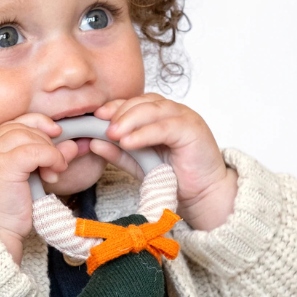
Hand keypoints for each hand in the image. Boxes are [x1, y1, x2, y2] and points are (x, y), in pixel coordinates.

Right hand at [0, 114, 79, 263]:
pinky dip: (51, 157)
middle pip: (22, 127)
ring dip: (50, 151)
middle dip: (46, 141)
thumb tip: (74, 144)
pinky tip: (54, 172)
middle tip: (56, 164)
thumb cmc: (8, 212)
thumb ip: (46, 158)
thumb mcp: (29, 179)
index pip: (13, 124)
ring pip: (28, 136)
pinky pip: (34, 150)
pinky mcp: (2, 165)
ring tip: (55, 171)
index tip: (56, 133)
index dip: (38, 124)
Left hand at [92, 95, 237, 230]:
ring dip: (130, 120)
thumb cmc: (176, 177)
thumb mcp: (140, 164)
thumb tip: (92, 143)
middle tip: (102, 127)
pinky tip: (129, 142)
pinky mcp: (192, 129)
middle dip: (119, 113)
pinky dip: (145, 133)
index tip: (96, 116)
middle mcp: (172, 112)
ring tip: (113, 134)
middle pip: (142, 102)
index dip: (115, 107)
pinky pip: (165, 127)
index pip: (134, 102)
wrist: (203, 194)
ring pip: (153, 110)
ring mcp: (184, 118)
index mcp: (160, 116)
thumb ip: (119, 153)